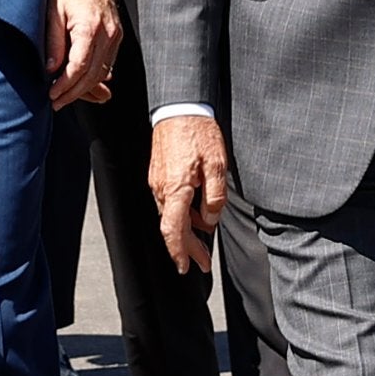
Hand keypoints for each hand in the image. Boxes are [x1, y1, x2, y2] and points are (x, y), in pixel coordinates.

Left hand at [42, 0, 120, 111]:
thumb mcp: (52, 12)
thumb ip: (53, 42)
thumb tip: (51, 69)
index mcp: (89, 27)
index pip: (78, 68)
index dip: (64, 86)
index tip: (52, 94)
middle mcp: (108, 33)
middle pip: (92, 75)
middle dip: (74, 93)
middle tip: (57, 102)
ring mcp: (115, 34)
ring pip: (102, 72)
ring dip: (85, 87)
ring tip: (67, 95)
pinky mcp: (117, 34)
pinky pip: (108, 62)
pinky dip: (96, 76)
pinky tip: (84, 83)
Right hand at [147, 114, 230, 272]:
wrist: (180, 108)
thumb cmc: (199, 134)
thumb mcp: (217, 166)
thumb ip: (214, 197)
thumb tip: (210, 220)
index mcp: (176, 189)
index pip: (173, 231)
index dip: (180, 253)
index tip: (188, 267)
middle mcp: (162, 189)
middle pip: (171, 228)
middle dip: (187, 248)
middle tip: (202, 262)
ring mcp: (157, 181)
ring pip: (171, 214)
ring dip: (187, 229)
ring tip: (205, 235)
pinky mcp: (158, 174)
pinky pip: (169, 201)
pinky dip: (183, 213)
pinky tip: (197, 212)